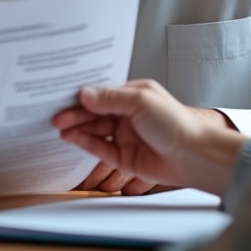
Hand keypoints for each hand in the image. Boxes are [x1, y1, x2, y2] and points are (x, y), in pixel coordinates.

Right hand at [52, 79, 247, 194]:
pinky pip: (99, 148)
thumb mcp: (140, 101)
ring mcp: (125, 136)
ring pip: (94, 130)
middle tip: (55, 115)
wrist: (195, 156)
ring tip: (58, 125)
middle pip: (94, 112)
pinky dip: (83, 142)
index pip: (101, 93)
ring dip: (76, 127)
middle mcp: (128, 115)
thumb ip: (109, 98)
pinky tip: (70, 137)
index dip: (81, 94)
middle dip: (74, 112)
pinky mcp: (124, 157)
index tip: (61, 94)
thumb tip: (84, 94)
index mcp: (134, 96)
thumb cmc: (177, 124)